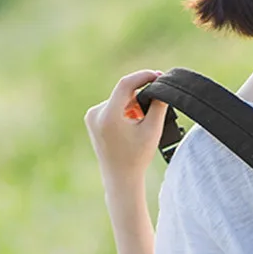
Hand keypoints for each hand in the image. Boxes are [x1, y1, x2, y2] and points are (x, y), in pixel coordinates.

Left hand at [84, 70, 168, 189]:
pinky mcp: (92, 120)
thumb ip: (158, 106)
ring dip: (132, 105)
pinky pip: (112, 107)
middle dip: (140, 97)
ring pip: (118, 100)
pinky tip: (132, 127)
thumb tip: (160, 87)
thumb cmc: (138, 157)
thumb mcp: (152, 130)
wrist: (121, 178)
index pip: (126, 84)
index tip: (158, 76)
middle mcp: (96, 112)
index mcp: (109, 115)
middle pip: (123, 93)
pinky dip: (124, 111)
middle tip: (157, 104)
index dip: (143, 77)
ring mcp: (91, 116)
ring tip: (142, 123)